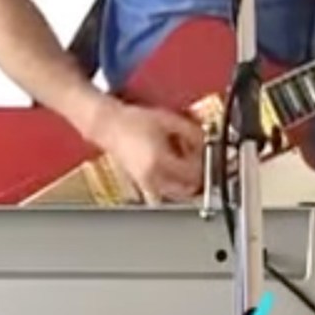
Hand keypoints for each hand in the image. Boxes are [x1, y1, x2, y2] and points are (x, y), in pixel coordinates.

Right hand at [90, 101, 205, 203]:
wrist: (108, 126)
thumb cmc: (132, 121)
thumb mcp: (169, 120)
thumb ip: (192, 132)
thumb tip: (206, 142)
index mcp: (159, 160)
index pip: (193, 174)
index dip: (204, 164)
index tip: (205, 154)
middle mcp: (152, 176)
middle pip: (188, 189)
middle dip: (198, 176)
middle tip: (200, 161)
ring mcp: (145, 183)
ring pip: (176, 194)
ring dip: (186, 183)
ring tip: (185, 164)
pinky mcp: (141, 184)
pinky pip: (163, 194)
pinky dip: (172, 187)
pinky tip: (172, 170)